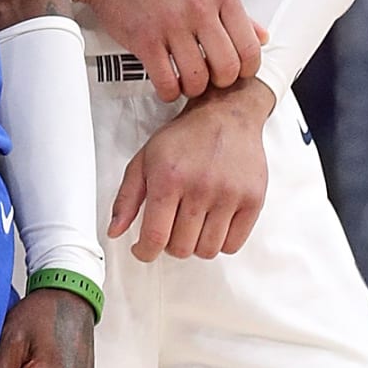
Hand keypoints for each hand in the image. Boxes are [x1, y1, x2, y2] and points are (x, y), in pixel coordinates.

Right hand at [76, 0, 264, 103]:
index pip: (250, 46)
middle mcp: (199, 8)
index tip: (236, 72)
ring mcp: (171, 24)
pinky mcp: (145, 40)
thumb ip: (235, 10)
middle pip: (227, 68)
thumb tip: (262, 36)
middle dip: (221, 82)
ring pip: (198, 80)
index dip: (246, 68)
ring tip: (187, 83)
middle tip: (211, 79)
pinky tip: (167, 84)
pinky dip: (168, 92)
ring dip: (193, 89)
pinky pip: (166, 82)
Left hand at [110, 79, 272, 261]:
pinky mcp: (253, 200)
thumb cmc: (184, 137)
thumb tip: (114, 231)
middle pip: (181, 248)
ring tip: (192, 225)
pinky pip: (233, 244)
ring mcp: (230, 195)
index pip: (155, 237)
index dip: (145, 252)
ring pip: (207, 250)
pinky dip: (220, 243)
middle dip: (170, 245)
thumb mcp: (144, 160)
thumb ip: (126, 198)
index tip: (144, 250)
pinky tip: (213, 225)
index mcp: (169, 178)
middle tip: (171, 228)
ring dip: (195, 245)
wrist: (227, 115)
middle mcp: (201, 188)